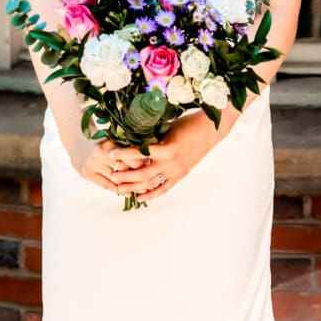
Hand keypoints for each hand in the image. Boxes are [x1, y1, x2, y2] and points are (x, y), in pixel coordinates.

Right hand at [71, 137, 148, 193]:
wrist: (76, 138)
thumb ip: (127, 146)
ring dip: (129, 186)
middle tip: (150, 182)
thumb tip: (148, 159)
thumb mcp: (113, 137)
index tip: (152, 168)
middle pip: (123, 170)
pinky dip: (118, 190)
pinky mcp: (87, 173)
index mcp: (109, 143)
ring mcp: (92, 165)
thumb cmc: (101, 136)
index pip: (130, 158)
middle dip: (137, 177)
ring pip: (115, 180)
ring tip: (142, 190)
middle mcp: (99, 154)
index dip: (142, 164)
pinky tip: (127, 193)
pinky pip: (105, 185)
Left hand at [108, 110, 225, 202]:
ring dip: (135, 187)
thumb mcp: (167, 128)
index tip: (111, 154)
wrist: (209, 131)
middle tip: (112, 175)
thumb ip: (153, 137)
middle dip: (126, 176)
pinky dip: (152, 194)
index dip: (124, 154)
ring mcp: (176, 171)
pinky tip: (141, 197)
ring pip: (151, 184)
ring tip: (120, 188)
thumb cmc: (187, 124)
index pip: (139, 153)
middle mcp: (171, 163)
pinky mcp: (181, 175)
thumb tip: (132, 138)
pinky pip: (164, 188)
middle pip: (142, 174)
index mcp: (166, 149)